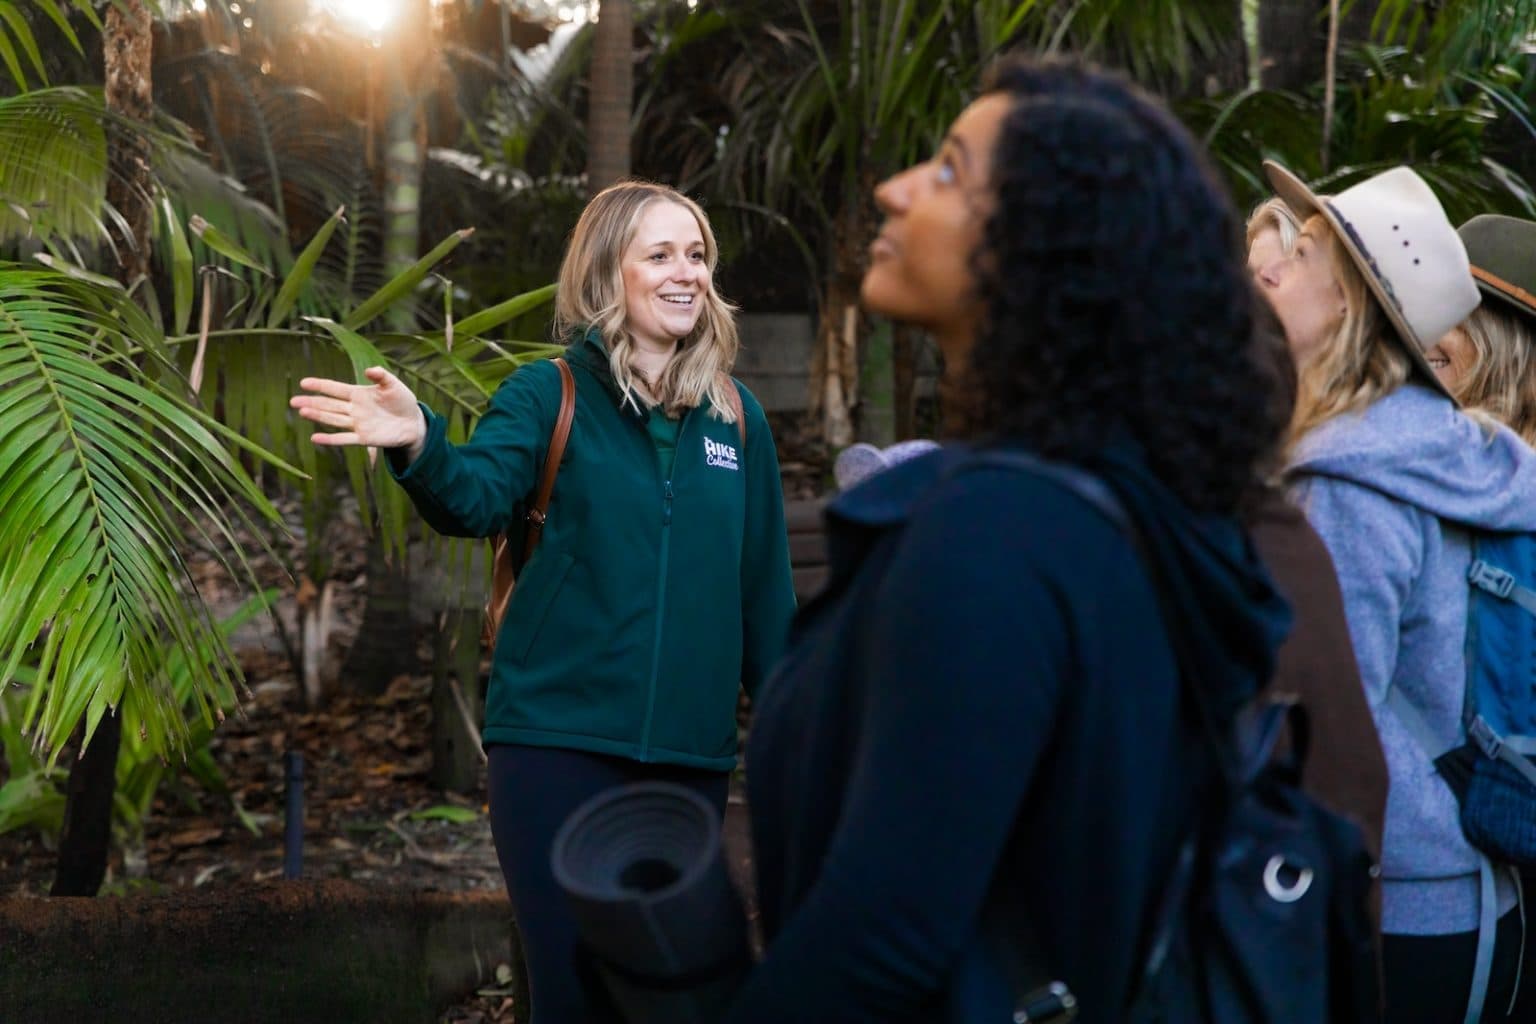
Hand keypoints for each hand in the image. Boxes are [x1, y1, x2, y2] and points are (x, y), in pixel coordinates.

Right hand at [289, 367, 426, 458]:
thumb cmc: (403, 401)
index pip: (335, 388)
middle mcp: (354, 408)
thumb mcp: (394, 385)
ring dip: (318, 416)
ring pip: (333, 419)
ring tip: (302, 412)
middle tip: (293, 401)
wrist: (414, 423)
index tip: (303, 382)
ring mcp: (357, 423)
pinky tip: (315, 438)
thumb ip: (381, 376)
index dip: (320, 385)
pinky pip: (344, 439)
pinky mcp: (364, 438)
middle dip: (312, 402)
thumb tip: (369, 370)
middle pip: (329, 404)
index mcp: (359, 393)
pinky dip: (330, 439)